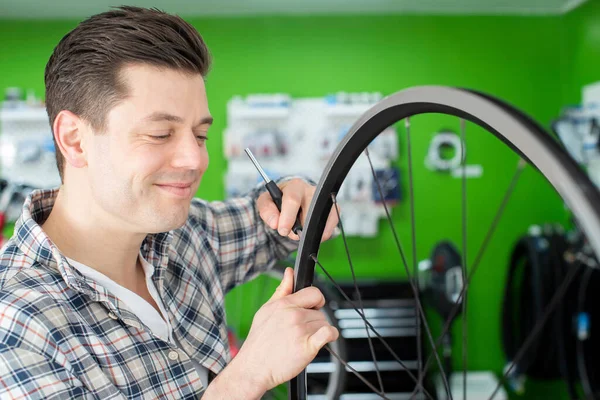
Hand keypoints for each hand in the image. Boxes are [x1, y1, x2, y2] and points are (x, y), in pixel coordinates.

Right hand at [232, 267, 338, 392]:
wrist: (253, 368)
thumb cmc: (259, 341)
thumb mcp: (266, 310)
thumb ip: (281, 290)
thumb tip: (289, 272)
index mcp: (284, 304)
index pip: (313, 292)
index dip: (316, 300)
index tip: (313, 307)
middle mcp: (293, 315)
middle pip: (320, 311)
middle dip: (314, 320)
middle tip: (301, 330)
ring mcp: (301, 330)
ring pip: (324, 323)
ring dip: (318, 331)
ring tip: (302, 339)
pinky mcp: (308, 346)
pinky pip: (329, 333)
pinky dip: (330, 336)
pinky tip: (322, 340)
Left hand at [256, 178, 337, 240]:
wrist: (293, 200)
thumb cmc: (280, 200)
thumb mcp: (267, 202)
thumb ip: (267, 211)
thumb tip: (275, 223)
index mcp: (295, 186)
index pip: (292, 200)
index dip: (287, 217)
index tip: (283, 230)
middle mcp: (312, 190)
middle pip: (309, 212)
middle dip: (300, 228)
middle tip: (293, 233)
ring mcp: (325, 199)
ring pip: (321, 220)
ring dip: (310, 232)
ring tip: (302, 231)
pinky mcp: (334, 209)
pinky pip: (330, 226)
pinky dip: (321, 234)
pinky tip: (313, 233)